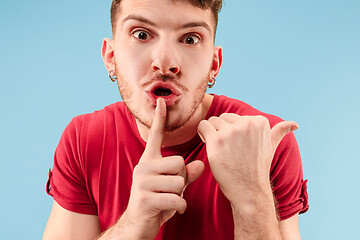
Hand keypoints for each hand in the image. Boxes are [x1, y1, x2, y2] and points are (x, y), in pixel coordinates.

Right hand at [123, 98, 203, 238]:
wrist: (137, 226)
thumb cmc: (157, 203)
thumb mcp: (172, 187)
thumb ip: (186, 174)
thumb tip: (201, 164)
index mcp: (149, 161)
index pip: (155, 137)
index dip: (160, 119)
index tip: (163, 101)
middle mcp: (144, 168)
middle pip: (179, 162)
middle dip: (181, 179)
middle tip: (171, 190)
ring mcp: (142, 183)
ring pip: (179, 181)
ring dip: (180, 195)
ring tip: (168, 200)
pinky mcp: (145, 199)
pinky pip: (176, 199)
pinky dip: (179, 207)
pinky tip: (170, 210)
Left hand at [197, 113, 297, 203]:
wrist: (249, 190)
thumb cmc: (257, 168)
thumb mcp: (271, 147)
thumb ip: (279, 132)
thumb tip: (294, 124)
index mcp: (259, 121)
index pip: (234, 117)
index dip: (231, 130)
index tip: (237, 145)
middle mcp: (246, 123)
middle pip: (222, 118)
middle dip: (221, 131)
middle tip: (227, 149)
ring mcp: (231, 132)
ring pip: (212, 121)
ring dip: (211, 134)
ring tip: (220, 149)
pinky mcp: (217, 140)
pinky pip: (203, 126)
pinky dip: (202, 134)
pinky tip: (210, 146)